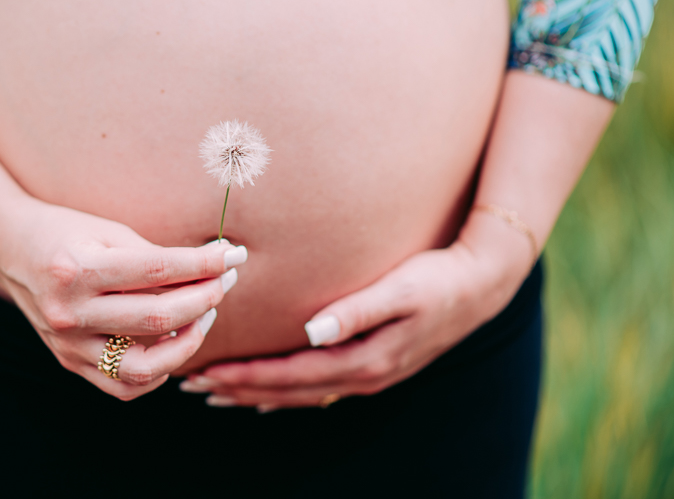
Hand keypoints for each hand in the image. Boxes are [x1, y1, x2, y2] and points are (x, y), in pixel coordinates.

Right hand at [0, 200, 247, 400]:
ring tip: (204, 317)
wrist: (10, 249)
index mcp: (78, 268)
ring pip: (144, 365)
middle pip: (157, 318)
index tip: (233, 255)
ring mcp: (67, 343)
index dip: (203, 263)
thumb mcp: (108, 231)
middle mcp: (70, 311)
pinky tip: (174, 344)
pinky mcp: (68, 361)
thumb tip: (213, 267)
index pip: (158, 270)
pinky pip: (123, 385)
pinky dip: (157, 372)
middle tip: (225, 281)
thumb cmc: (66, 232)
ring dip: (187, 343)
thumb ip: (155, 256)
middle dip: (204, 298)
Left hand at [181, 237, 530, 409]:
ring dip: (256, 393)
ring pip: (300, 393)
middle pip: (288, 390)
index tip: (206, 373)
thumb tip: (313, 331)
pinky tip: (265, 392)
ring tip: (215, 393)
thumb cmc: (437, 279)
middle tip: (191, 386)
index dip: (246, 376)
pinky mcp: (372, 364)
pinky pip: (318, 387)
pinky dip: (285, 391)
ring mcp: (368, 374)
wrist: (482, 284)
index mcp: (364, 359)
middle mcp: (363, 375)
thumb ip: (356, 310)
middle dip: (238, 389)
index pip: (291, 375)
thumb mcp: (400, 290)